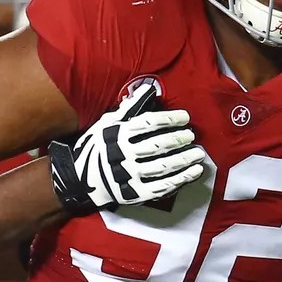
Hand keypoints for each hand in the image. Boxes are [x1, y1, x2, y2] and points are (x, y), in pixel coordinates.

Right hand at [46, 80, 210, 213]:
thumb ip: (130, 108)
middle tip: (192, 136)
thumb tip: (149, 88)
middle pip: (157, 145)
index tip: (185, 117)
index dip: (169, 119)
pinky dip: (181, 179)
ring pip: (162, 167)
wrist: (82, 180)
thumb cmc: (98, 147)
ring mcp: (130, 175)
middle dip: (178, 139)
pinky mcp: (136, 193)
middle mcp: (124, 154)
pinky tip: (194, 172)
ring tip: (199, 154)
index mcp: (118, 134)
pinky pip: (162, 187)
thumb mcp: (108, 124)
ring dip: (183, 160)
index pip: (148, 123)